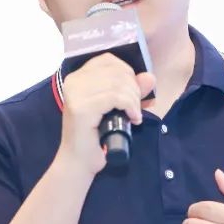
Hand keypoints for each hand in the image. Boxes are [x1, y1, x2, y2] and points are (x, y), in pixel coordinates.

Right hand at [57, 53, 154, 175]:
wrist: (78, 163)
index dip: (128, 73)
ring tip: (134, 115)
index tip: (133, 93)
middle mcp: (74, 81)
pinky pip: (116, 97)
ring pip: (119, 84)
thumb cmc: (96, 137)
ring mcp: (75, 93)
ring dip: (134, 100)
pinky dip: (131, 107)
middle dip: (134, 89)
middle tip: (135, 109)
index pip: (109, 60)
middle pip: (117, 71)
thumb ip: (132, 91)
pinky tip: (133, 119)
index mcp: (77, 77)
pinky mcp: (82, 108)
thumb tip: (149, 77)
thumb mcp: (116, 108)